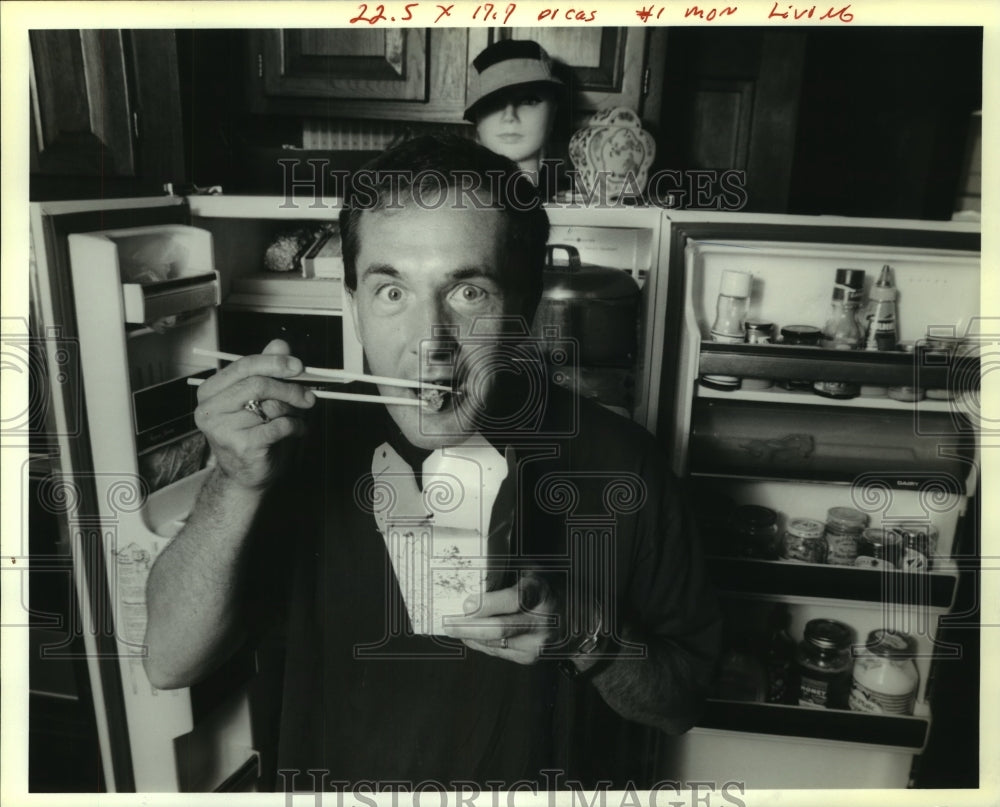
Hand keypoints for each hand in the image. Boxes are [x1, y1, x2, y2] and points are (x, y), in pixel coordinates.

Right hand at [193, 339, 315, 490]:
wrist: (246, 475)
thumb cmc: (252, 433)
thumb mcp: (259, 398)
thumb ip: (267, 370)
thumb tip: (280, 344)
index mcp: (210, 392)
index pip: (244, 366)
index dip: (274, 362)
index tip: (298, 366)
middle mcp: (210, 409)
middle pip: (258, 384)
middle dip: (289, 388)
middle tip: (308, 396)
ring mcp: (223, 429)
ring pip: (271, 406)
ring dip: (294, 411)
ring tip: (299, 417)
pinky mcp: (242, 446)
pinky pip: (278, 427)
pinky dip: (296, 427)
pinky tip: (298, 431)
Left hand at [443, 573, 559, 664]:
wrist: (577, 620)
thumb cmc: (548, 588)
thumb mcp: (533, 571)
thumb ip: (506, 570)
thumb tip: (470, 566)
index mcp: (541, 593)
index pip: (515, 600)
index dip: (488, 604)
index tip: (466, 603)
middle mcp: (541, 621)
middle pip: (500, 629)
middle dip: (469, 627)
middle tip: (447, 623)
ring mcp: (536, 643)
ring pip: (495, 644)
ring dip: (470, 636)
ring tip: (452, 627)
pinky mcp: (529, 658)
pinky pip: (497, 653)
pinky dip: (480, 644)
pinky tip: (469, 635)